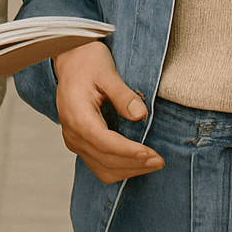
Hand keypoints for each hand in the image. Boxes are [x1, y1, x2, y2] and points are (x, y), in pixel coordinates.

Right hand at [51, 42, 163, 183]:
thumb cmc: (87, 63)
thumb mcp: (107, 72)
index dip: (128, 151)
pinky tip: (138, 162)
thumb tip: (141, 115)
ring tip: (153, 164)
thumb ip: (123, 95)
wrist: (70, 61)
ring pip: (103, 169)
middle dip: (134, 163)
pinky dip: (120, 168)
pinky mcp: (80, 144)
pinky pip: (100, 165)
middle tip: (160, 160)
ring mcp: (75, 141)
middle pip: (105, 160)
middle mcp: (73, 133)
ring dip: (129, 170)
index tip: (150, 153)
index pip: (104, 142)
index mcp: (77, 115)